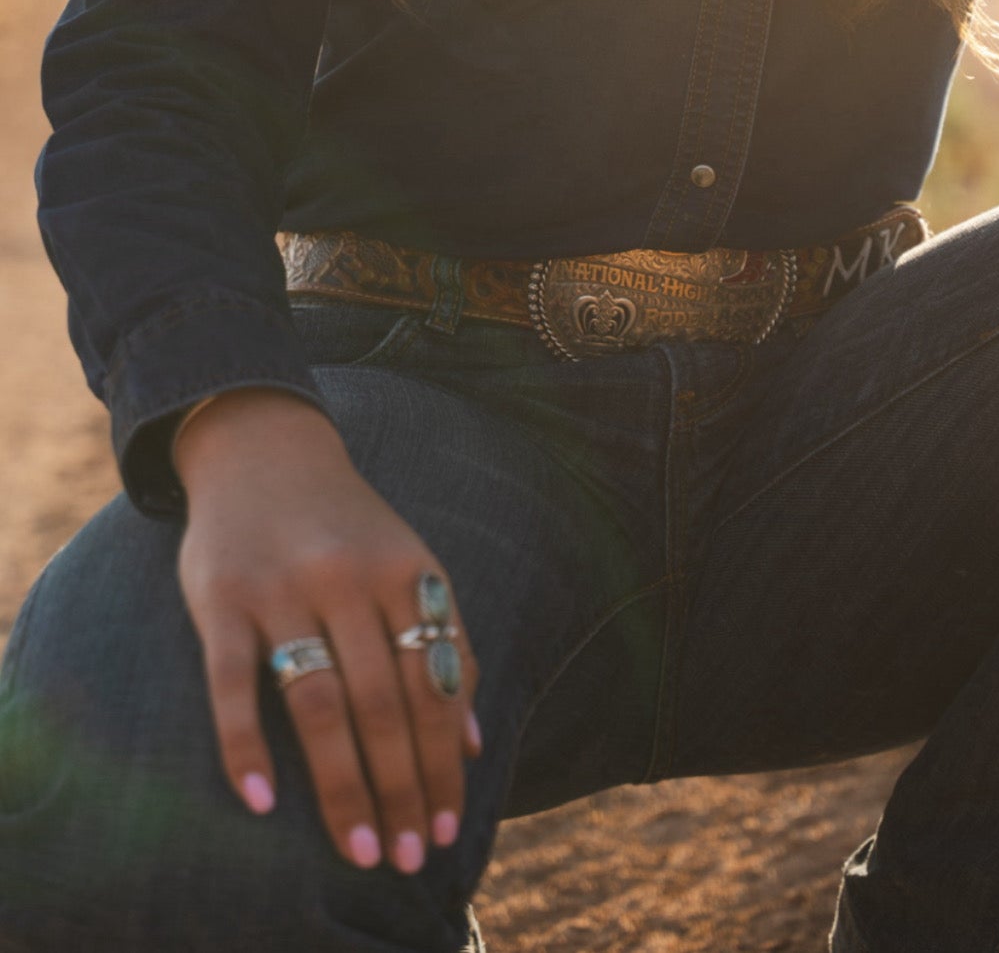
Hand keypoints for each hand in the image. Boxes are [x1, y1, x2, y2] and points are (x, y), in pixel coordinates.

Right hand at [174, 390, 480, 871]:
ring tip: (359, 849)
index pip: (433, 684)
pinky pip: (232, 683)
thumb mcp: (410, 563)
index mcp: (406, 570)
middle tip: (406, 858)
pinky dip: (245, 745)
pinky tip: (261, 803)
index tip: (446, 828)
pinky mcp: (220, 598)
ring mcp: (281, 587)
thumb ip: (446, 641)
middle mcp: (348, 577)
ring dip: (342, 785)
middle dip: (401, 789)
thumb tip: (471, 742)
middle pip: (382, 702)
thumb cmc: (347, 524)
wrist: (264, 446)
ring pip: (319, 702)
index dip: (442, 762)